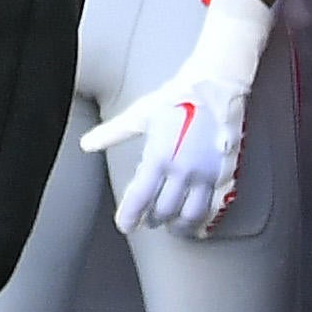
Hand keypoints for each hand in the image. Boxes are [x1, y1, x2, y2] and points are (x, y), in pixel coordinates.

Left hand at [80, 0, 271, 235]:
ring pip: (190, 215)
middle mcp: (182, 170)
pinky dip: (204, 220)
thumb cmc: (178, 97)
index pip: (139, 198)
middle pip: (163, 211)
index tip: (126, 225)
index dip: (130, 216)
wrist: (217, 85)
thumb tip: (86, 144)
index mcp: (159, 157)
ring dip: (178, 225)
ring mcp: (206, 174)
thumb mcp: (141, 115)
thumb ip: (113, 133)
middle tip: (148, 221)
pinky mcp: (224, 172)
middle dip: (153, 219)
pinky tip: (199, 224)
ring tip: (172, 225)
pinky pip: (214, 206)